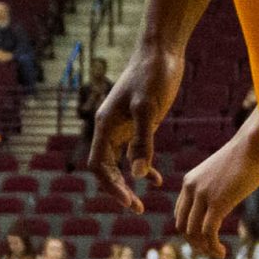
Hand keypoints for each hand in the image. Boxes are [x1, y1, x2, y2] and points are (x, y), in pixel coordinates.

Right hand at [89, 42, 185, 210]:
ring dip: (127, 183)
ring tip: (142, 202)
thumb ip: (142, 142)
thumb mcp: (148, 109)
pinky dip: (142, 168)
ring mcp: (122, 127)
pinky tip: (156, 179)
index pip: (98, 166)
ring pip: (117, 164)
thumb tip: (137, 176)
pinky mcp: (136, 123)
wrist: (160, 50)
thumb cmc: (152, 75)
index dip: (110, 187)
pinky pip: (133, 153)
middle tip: (137, 208)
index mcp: (105, 126)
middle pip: (105, 169)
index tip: (128, 201)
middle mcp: (108, 129)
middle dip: (118, 190)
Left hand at [176, 132, 258, 258]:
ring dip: (205, 249)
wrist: (254, 142)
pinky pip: (208, 232)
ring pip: (194, 233)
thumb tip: (227, 197)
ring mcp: (202, 195)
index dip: (190, 232)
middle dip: (195, 244)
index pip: (180, 214)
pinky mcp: (217, 202)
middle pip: (182, 226)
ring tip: (218, 254)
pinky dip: (213, 246)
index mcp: (189, 182)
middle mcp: (191, 189)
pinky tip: (223, 252)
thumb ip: (218, 187)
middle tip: (210, 251)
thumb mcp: (223, 173)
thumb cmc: (247, 155)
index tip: (204, 240)